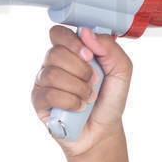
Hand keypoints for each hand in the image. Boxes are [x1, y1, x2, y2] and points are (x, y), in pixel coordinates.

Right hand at [31, 25, 133, 158]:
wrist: (104, 129)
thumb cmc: (110, 98)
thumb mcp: (121, 70)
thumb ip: (109, 47)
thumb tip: (85, 33)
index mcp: (71, 51)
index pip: (59, 33)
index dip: (73, 42)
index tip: (90, 56)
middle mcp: (54, 64)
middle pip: (55, 53)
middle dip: (81, 70)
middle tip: (94, 81)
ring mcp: (44, 82)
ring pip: (52, 74)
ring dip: (78, 87)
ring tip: (89, 97)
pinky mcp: (39, 101)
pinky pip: (48, 94)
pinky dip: (70, 101)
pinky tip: (79, 107)